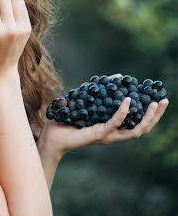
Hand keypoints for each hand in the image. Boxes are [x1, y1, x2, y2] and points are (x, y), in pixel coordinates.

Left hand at [37, 96, 169, 156]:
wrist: (50, 137)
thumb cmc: (66, 121)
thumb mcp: (85, 103)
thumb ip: (99, 93)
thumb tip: (116, 78)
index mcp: (112, 129)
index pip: (137, 124)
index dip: (150, 114)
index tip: (159, 99)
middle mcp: (113, 134)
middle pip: (142, 129)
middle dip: (156, 116)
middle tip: (164, 100)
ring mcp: (107, 136)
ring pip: (135, 131)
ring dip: (147, 117)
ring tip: (155, 103)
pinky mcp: (98, 134)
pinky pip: (114, 123)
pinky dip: (122, 112)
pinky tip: (127, 100)